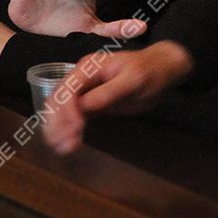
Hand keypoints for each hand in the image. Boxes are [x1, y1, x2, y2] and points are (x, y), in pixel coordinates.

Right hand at [42, 41, 194, 154]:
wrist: (160, 70)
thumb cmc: (149, 71)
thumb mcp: (133, 80)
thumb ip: (109, 92)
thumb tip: (85, 106)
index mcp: (88, 68)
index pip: (68, 90)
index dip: (67, 111)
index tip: (75, 130)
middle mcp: (81, 78)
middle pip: (58, 101)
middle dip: (58, 123)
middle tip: (63, 145)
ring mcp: (84, 91)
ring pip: (61, 110)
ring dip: (58, 129)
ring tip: (63, 149)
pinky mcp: (91, 104)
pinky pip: (72, 117)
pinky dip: (67, 130)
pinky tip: (68, 143)